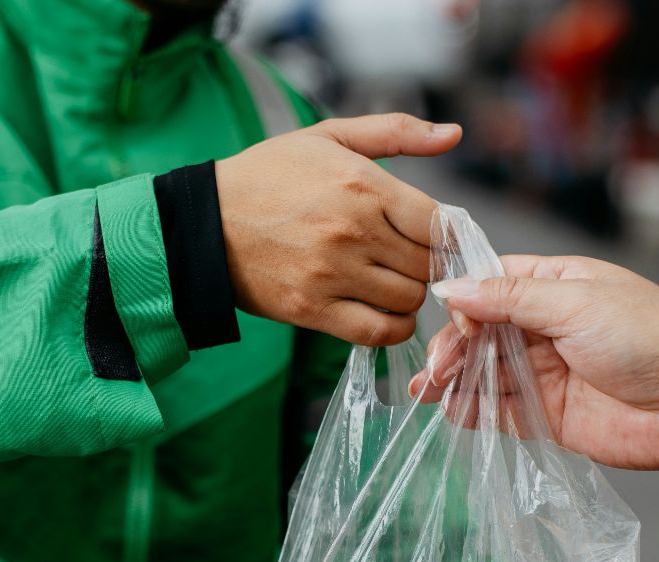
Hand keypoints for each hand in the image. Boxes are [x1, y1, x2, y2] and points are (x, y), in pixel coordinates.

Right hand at [217, 115, 461, 346]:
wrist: (206, 223)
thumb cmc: (270, 175)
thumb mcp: (330, 137)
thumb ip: (397, 132)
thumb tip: (453, 134)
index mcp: (363, 185)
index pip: (439, 223)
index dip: (447, 234)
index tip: (437, 237)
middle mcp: (353, 232)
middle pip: (428, 265)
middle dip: (427, 264)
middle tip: (409, 259)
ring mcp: (333, 274)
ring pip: (408, 300)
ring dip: (408, 295)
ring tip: (390, 281)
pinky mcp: (313, 310)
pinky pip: (378, 332)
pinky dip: (392, 328)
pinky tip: (383, 312)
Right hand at [413, 255, 658, 472]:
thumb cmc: (652, 340)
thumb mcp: (576, 304)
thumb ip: (509, 300)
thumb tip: (450, 288)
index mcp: (560, 286)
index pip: (494, 283)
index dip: (467, 300)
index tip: (454, 318)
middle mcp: (550, 327)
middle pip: (483, 331)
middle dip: (454, 346)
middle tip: (435, 368)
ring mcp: (548, 373)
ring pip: (487, 372)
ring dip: (455, 380)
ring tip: (429, 391)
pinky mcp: (550, 416)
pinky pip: (501, 411)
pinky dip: (474, 412)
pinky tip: (453, 412)